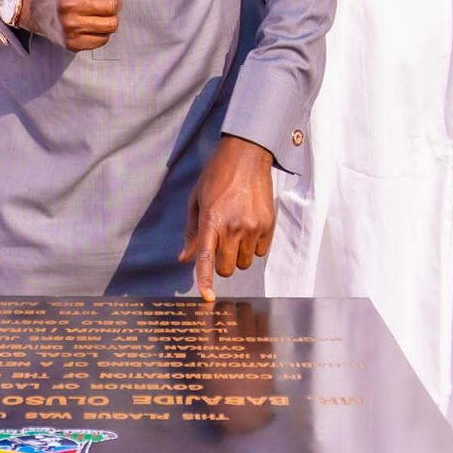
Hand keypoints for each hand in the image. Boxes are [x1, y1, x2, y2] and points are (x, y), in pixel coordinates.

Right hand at [21, 0, 135, 51]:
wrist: (37, 10)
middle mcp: (67, 5)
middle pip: (112, 5)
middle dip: (112, 2)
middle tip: (102, 1)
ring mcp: (69, 27)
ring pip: (111, 24)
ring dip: (109, 18)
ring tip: (98, 14)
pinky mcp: (72, 43)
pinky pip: (104, 39)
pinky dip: (102, 32)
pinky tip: (91, 25)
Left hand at [180, 136, 275, 301]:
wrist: (247, 155)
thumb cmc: (217, 175)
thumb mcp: (196, 200)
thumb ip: (192, 232)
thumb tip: (184, 258)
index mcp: (211, 220)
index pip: (206, 258)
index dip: (205, 280)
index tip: (207, 297)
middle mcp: (233, 227)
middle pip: (227, 269)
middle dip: (221, 263)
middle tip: (220, 243)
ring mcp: (253, 227)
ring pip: (244, 263)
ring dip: (238, 254)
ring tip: (236, 230)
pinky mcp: (268, 225)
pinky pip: (260, 252)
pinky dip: (253, 246)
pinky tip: (249, 226)